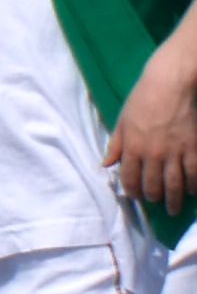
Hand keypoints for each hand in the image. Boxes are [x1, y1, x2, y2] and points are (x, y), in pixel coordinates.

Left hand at [107, 53, 196, 213]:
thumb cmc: (141, 101)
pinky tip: (191, 191)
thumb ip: (115, 146)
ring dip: (173, 200)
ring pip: (175, 184)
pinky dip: (194, 186)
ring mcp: (175, 152)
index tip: (135, 196)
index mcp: (132, 147)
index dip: (132, 191)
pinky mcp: (193, 148)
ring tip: (172, 208)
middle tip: (155, 202)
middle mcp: (153, 153)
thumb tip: (105, 165)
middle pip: (153, 185)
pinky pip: (195, 174)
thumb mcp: (122, 122)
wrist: (169, 85)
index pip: (130, 178)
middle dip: (153, 197)